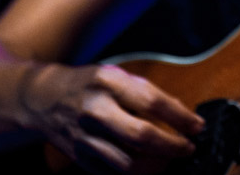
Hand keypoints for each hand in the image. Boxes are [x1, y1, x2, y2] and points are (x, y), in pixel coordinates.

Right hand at [20, 62, 204, 173]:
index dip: (180, 117)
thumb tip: (180, 115)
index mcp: (109, 82)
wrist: (42, 98)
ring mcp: (84, 136)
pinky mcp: (79, 157)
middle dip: (172, 146)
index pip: (152, 102)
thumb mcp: (117, 75)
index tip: (197, 126)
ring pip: (127, 162)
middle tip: (187, 148)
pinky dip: (134, 171)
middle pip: (141, 136)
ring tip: (171, 160)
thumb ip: (145, 93)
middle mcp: (95, 110)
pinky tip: (147, 165)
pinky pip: (112, 171)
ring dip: (156, 165)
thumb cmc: (90, 84)